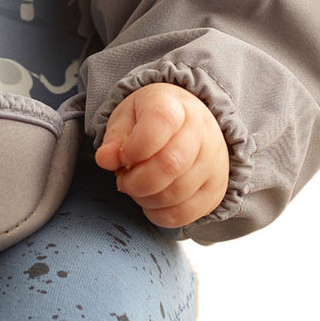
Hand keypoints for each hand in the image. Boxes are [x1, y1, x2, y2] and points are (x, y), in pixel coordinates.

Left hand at [95, 82, 229, 227]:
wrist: (190, 124)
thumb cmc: (151, 120)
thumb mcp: (127, 117)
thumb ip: (113, 138)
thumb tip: (104, 160)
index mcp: (174, 105)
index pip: (160, 122)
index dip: (135, 146)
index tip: (123, 156)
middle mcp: (201, 131)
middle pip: (170, 164)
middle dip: (136, 181)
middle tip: (123, 181)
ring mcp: (213, 162)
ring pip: (177, 193)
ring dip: (146, 199)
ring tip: (135, 189)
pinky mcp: (216, 190)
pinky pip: (186, 214)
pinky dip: (159, 215)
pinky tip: (150, 202)